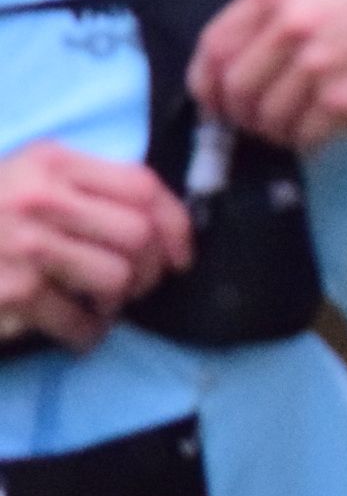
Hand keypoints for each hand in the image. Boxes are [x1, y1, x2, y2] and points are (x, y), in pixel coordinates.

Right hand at [0, 142, 192, 349]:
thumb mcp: (31, 176)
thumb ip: (89, 186)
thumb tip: (163, 223)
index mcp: (53, 163)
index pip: (143, 187)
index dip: (176, 224)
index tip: (181, 254)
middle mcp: (40, 199)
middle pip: (138, 236)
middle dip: (151, 268)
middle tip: (138, 285)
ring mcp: (24, 247)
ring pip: (117, 279)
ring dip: (119, 302)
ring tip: (103, 304)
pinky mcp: (12, 293)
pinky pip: (79, 321)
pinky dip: (88, 333)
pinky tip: (77, 328)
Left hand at [190, 0, 346, 151]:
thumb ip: (272, 19)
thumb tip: (224, 73)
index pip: (213, 47)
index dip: (206, 83)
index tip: (214, 101)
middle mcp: (294, 24)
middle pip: (233, 90)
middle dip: (241, 114)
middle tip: (261, 119)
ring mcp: (319, 65)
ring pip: (266, 119)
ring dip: (278, 129)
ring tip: (305, 119)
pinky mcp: (344, 102)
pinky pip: (302, 136)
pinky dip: (310, 139)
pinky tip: (330, 124)